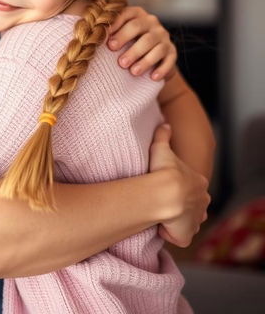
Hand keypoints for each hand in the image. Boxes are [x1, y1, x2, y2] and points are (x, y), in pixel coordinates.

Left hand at [107, 6, 176, 79]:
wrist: (150, 55)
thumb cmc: (126, 43)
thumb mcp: (118, 34)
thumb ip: (107, 32)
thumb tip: (89, 35)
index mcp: (136, 13)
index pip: (125, 14)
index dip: (114, 26)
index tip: (105, 40)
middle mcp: (151, 22)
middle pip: (138, 28)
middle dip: (127, 43)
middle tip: (118, 60)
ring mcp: (163, 36)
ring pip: (154, 45)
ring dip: (144, 60)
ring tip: (132, 72)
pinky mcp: (172, 51)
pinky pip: (169, 59)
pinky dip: (162, 68)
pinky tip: (153, 77)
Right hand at [149, 124, 209, 246]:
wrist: (165, 194)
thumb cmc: (164, 170)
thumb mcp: (162, 148)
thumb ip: (163, 135)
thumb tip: (165, 123)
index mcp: (199, 183)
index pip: (192, 186)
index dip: (179, 186)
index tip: (166, 184)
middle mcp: (201, 202)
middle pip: (193, 204)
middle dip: (181, 204)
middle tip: (164, 200)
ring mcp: (194, 220)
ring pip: (188, 221)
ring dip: (177, 220)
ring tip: (161, 214)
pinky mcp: (185, 236)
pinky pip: (179, 237)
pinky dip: (171, 234)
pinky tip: (160, 226)